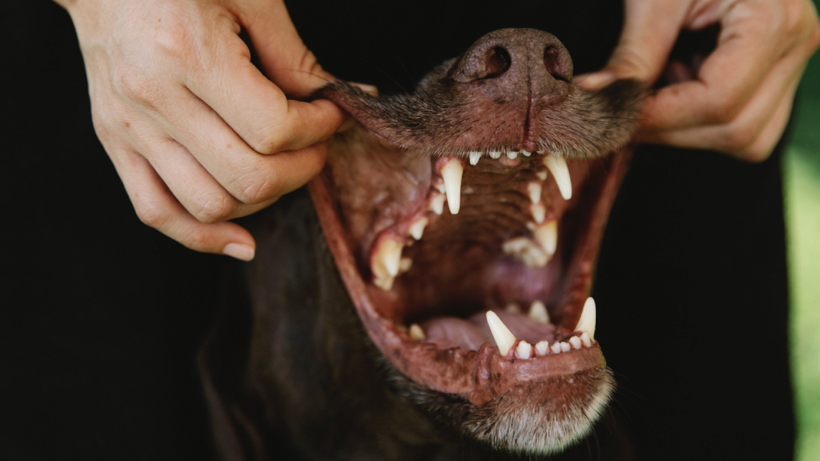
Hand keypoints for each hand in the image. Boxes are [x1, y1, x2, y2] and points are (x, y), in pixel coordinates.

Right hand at [56, 0, 347, 259]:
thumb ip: (294, 56)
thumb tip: (343, 98)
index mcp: (188, 54)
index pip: (275, 129)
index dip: (320, 128)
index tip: (333, 111)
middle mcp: (153, 99)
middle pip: (249, 176)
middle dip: (303, 168)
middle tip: (317, 143)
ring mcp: (129, 128)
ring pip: (210, 205)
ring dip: (264, 199)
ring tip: (282, 168)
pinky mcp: (116, 144)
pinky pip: (157, 213)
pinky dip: (203, 237)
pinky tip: (242, 240)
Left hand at [579, 0, 819, 161]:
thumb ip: (633, 56)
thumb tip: (596, 101)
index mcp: (773, 19)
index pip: (719, 100)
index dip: (661, 117)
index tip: (616, 116)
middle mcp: (797, 43)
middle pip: (737, 129)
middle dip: (672, 130)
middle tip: (624, 115)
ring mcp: (793, 60)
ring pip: (748, 137)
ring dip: (690, 129)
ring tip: (657, 91)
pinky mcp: (778, 70)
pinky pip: (748, 123)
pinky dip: (704, 120)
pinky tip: (678, 85)